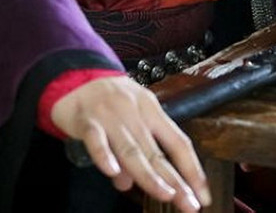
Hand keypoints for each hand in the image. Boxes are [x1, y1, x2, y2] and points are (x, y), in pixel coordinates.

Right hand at [50, 75, 210, 211]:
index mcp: (151, 110)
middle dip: (175, 181)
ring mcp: (110, 117)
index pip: (178, 143)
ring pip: (131, 150)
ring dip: (149, 175)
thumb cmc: (108, 100)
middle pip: (157, 152)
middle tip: (189, 204)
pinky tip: (113, 172)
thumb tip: (128, 182)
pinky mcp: (86, 120)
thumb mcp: (128, 119)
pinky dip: (104, 156)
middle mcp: (134, 114)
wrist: (74, 75)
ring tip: (164, 193)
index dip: (192, 170)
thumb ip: (133, 150)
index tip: (202, 195)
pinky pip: (96, 140)